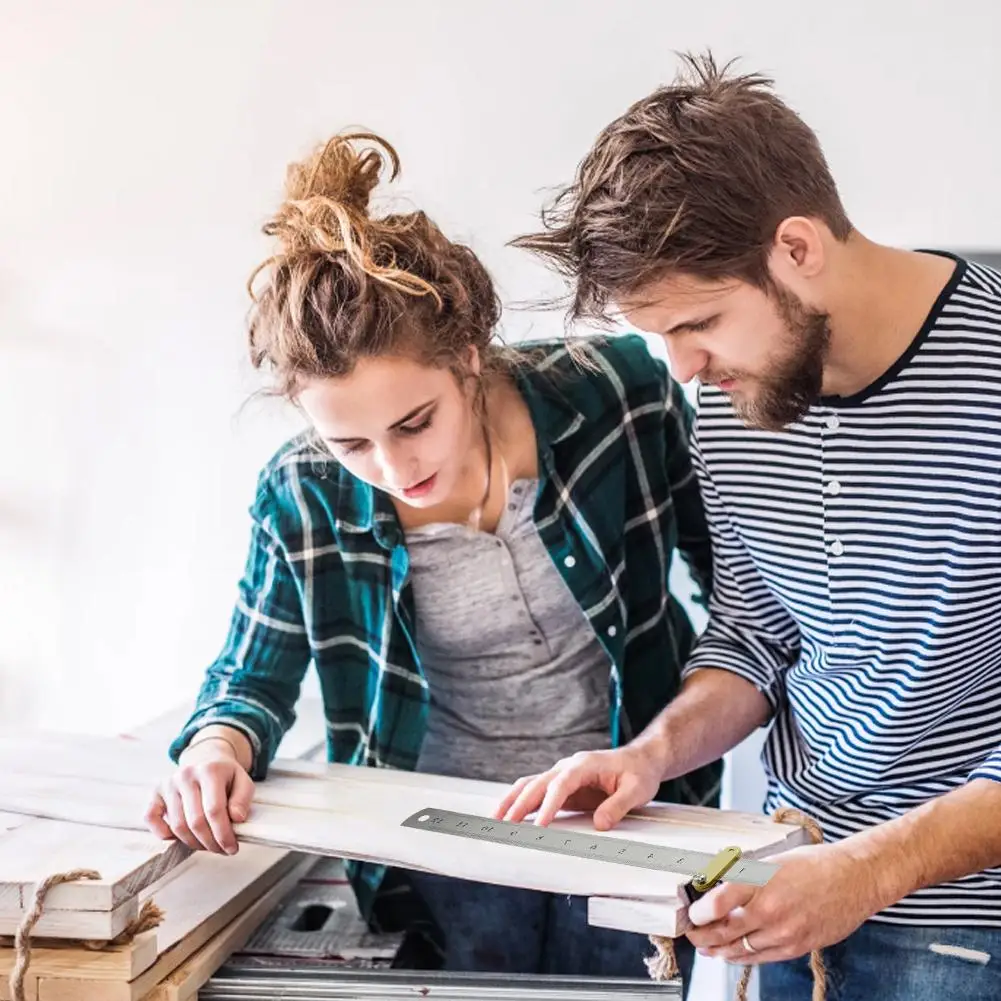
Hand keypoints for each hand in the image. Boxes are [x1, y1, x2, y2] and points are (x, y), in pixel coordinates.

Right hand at [145, 738, 254, 854]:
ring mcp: (168, 783)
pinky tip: (179, 837)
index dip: (223, 834)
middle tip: (221, 849)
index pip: (214, 811)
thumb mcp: (243, 781)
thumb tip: (236, 818)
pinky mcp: (156, 792)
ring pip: (177, 825)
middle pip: (195, 821)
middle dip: (210, 842)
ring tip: (207, 845)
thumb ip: (243, 798)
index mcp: (210, 770)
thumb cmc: (225, 776)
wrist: (206, 759)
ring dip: (193, 843)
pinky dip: (162, 833)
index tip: (231, 848)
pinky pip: (151, 818)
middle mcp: (186, 775)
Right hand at [494, 743, 664, 828]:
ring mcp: (563, 775)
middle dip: (520, 804)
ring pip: (531, 785)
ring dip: (513, 800)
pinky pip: (537, 791)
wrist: (641, 760)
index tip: (540, 825)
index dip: (548, 805)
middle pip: (538, 784)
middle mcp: (569, 766)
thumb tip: (600, 824)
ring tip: (497, 819)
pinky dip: (521, 801)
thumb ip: (618, 806)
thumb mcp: (637, 790)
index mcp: (585, 764)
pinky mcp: (563, 786)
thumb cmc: (639, 772)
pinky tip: (511, 814)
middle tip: (506, 825)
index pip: (561, 784)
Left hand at [686, 842, 882, 963]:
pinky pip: (760, 958)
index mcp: (761, 881)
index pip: (718, 903)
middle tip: (690, 933)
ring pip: (740, 949)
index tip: (690, 912)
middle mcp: (770, 909)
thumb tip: (715, 886)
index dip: (698, 913)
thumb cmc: (814, 863)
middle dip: (701, 935)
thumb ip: (744, 875)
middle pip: (724, 931)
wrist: (855, 879)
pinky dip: (741, 956)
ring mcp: (784, 933)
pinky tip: (731, 953)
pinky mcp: (796, 947)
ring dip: (718, 949)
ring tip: (705, 946)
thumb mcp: (773, 859)